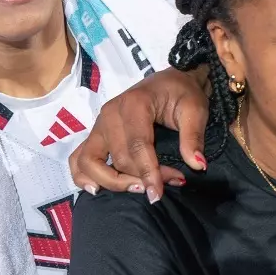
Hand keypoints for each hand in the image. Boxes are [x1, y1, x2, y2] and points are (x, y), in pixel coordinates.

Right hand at [70, 68, 210, 200]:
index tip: (158, 194)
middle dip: (141, 178)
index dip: (148, 173)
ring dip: (110, 181)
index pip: (137, 146)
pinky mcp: (96, 134)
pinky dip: (83, 176)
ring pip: (90, 161)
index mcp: (134, 104)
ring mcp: (99, 124)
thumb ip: (193, 137)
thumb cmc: (183, 93)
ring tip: (136, 189)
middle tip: (166, 185)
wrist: (172, 80)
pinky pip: (78, 158)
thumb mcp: (195, 110)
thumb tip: (197, 165)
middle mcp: (110, 114)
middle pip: (118, 158)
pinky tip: (97, 189)